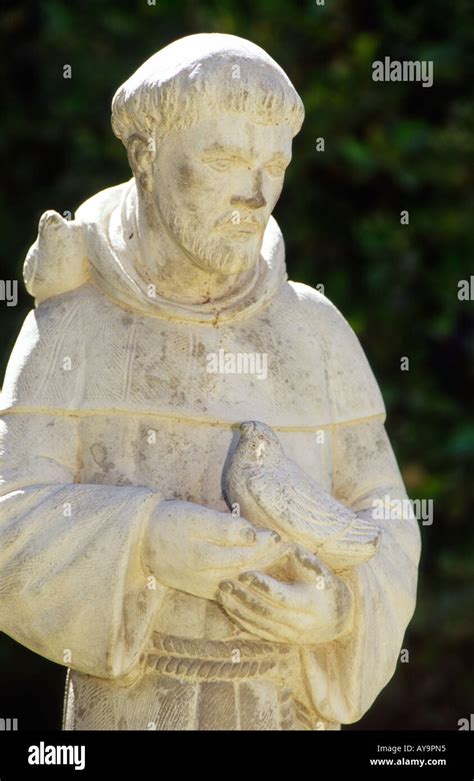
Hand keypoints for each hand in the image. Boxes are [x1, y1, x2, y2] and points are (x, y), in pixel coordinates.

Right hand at [144, 499, 282, 599]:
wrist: (142, 541)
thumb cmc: (170, 522)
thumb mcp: (195, 517)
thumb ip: (224, 528)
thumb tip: (253, 534)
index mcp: (206, 558)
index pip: (246, 553)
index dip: (265, 545)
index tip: (282, 536)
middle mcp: (207, 578)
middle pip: (247, 570)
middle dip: (269, 559)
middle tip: (289, 549)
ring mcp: (205, 587)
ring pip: (241, 581)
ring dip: (263, 572)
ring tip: (280, 560)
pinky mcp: (202, 590)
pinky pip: (232, 591)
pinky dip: (248, 584)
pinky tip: (260, 578)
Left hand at [216, 544, 353, 643]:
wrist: (340, 619)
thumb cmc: (324, 585)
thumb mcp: (316, 568)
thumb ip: (296, 555)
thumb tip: (272, 543)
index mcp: (310, 603)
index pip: (282, 597)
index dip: (262, 586)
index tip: (244, 574)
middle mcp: (300, 623)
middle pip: (266, 612)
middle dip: (243, 597)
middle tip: (225, 582)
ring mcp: (290, 635)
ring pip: (259, 624)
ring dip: (238, 609)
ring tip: (222, 592)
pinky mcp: (282, 640)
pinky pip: (258, 632)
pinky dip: (241, 620)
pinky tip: (228, 607)